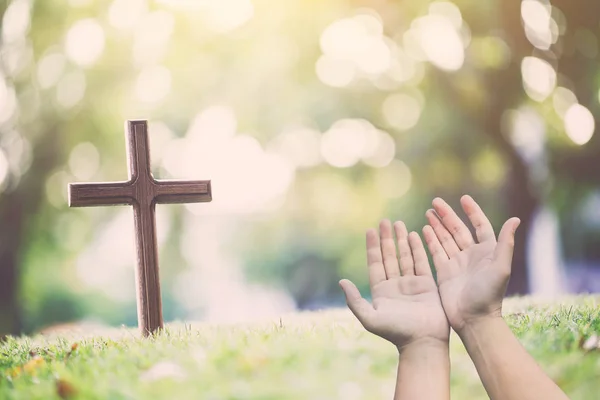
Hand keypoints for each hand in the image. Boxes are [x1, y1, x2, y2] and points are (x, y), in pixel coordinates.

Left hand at [340, 220, 449, 349]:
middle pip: (389, 257)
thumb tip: (341, 281)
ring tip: (398, 223)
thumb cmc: (395, 332)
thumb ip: (355, 300)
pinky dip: (418, 248)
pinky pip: (422, 262)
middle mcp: (395, 286)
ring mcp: (412, 284)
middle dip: (386, 239)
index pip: (375, 264)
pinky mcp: (427, 285)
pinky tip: (414, 235)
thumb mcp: (370, 318)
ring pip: (405, 257)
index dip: (372, 247)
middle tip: (384, 221)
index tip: (369, 230)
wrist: (423, 342)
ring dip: (401, 240)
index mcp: (381, 292)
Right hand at [422, 195, 520, 332]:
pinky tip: (424, 229)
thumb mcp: (501, 267)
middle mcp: (471, 255)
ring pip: (445, 238)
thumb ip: (506, 243)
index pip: (479, 225)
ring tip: (429, 212)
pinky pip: (436, 252)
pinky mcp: (444, 272)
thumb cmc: (490, 295)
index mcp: (487, 251)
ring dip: (437, 225)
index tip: (463, 198)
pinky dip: (430, 240)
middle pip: (458, 229)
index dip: (472, 211)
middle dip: (447, 215)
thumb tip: (515, 218)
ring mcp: (457, 263)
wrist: (474, 319)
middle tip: (435, 201)